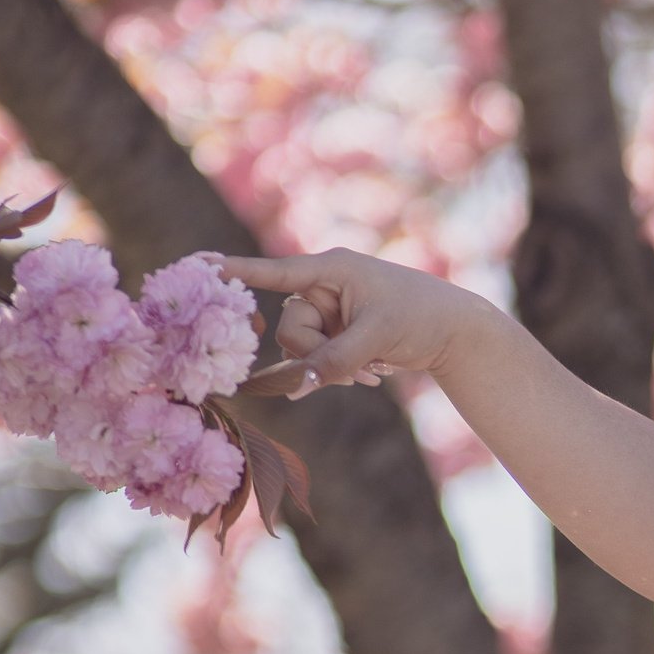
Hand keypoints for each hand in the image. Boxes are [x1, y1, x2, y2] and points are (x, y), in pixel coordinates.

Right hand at [219, 249, 482, 398]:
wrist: (456, 332)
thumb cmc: (421, 318)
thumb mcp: (376, 338)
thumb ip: (334, 360)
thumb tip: (296, 388)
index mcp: (330, 269)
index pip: (273, 272)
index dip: (235, 273)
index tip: (198, 265)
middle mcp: (324, 287)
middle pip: (289, 330)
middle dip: (316, 354)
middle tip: (359, 361)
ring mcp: (330, 312)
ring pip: (302, 351)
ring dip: (332, 369)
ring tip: (373, 367)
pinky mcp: (338, 334)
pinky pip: (318, 361)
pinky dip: (340, 373)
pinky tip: (374, 374)